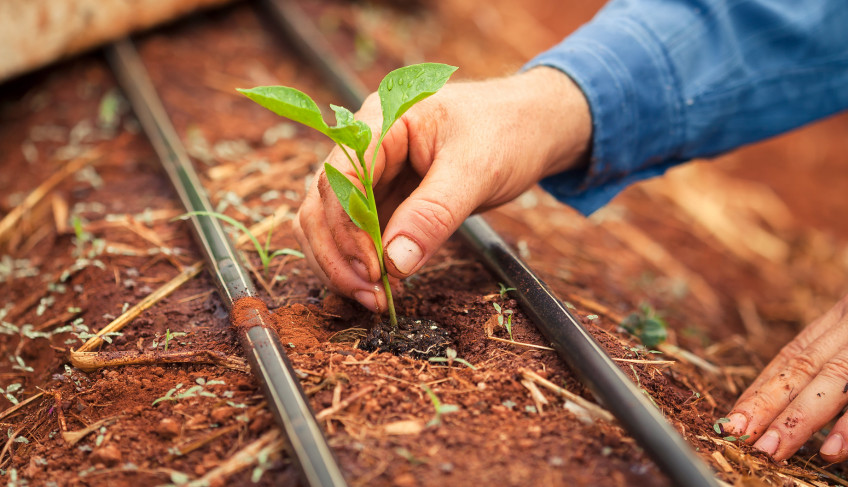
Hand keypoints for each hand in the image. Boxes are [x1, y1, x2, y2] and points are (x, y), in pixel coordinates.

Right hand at [293, 67, 591, 310]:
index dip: (347, 227)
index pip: (341, 176)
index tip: (372, 270)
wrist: (533, 125)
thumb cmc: (508, 131)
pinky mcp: (385, 197)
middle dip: (339, 254)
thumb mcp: (477, 170)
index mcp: (383, 120)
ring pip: (330, 222)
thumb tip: (394, 263)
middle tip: (370, 297)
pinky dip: (361, 262)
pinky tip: (381, 287)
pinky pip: (357, 233)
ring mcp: (373, 172)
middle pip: (323, 202)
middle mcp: (367, 145)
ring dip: (343, 263)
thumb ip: (434, 214)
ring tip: (374, 299)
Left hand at [724, 294, 847, 460]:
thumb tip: (802, 399)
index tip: (733, 418)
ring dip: (802, 419)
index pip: (792, 356)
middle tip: (739, 437)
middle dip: (768, 405)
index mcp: (843, 317)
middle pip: (804, 366)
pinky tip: (834, 450)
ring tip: (775, 449)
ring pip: (835, 379)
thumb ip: (835, 351)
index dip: (761, 388)